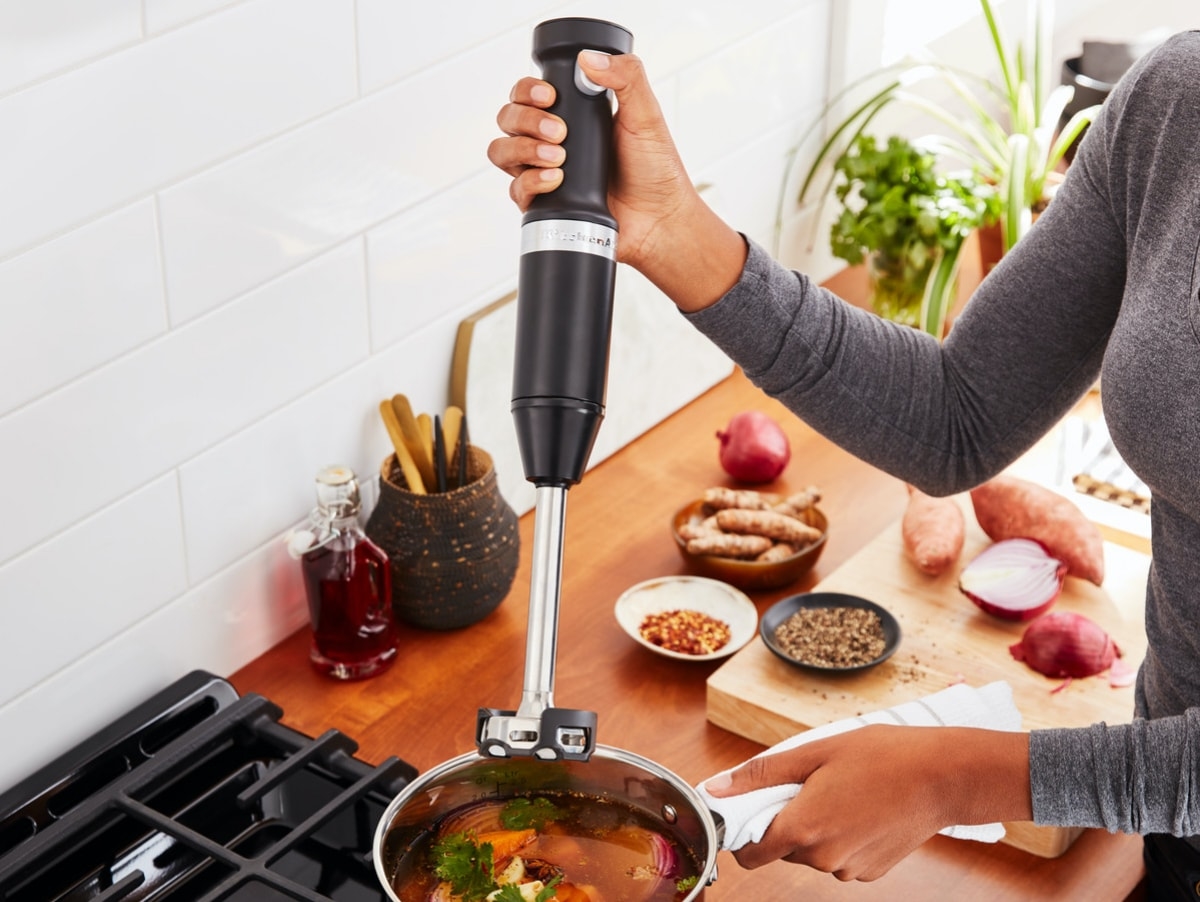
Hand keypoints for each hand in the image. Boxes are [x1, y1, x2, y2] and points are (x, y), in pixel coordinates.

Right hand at [488, 51, 745, 309]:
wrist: (659, 219)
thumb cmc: (655, 170)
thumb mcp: (646, 115)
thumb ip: (626, 78)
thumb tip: (590, 59)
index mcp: (571, 116)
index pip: (528, 94)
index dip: (528, 90)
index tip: (549, 96)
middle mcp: (551, 142)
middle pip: (508, 118)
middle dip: (526, 120)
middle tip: (559, 131)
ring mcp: (544, 173)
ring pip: (502, 151)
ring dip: (523, 149)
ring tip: (558, 156)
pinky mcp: (544, 205)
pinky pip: (516, 190)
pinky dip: (530, 182)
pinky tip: (555, 180)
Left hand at [704, 724, 1031, 880]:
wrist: (942, 776)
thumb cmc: (881, 756)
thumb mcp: (813, 752)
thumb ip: (761, 775)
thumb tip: (716, 789)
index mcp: (802, 830)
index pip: (750, 854)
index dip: (745, 831)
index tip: (753, 808)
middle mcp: (823, 858)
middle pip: (783, 847)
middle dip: (787, 818)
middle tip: (811, 783)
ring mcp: (850, 869)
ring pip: (813, 851)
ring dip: (817, 826)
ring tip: (843, 790)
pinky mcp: (872, 871)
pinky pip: (841, 856)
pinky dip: (842, 835)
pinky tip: (862, 807)